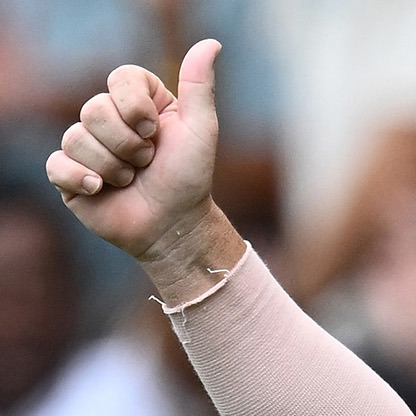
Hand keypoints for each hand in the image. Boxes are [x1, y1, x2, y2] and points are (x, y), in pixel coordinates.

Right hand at [46, 40, 221, 260]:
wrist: (174, 226)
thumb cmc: (190, 178)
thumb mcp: (201, 129)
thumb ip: (199, 85)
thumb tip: (212, 43)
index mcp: (139, 103)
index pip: (120, 77)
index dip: (134, 104)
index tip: (154, 130)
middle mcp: (109, 120)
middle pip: (94, 108)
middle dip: (128, 144)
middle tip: (147, 163)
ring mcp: (86, 146)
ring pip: (77, 138)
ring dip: (114, 167)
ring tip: (132, 180)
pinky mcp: (68, 174)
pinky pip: (57, 164)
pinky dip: (82, 178)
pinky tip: (101, 190)